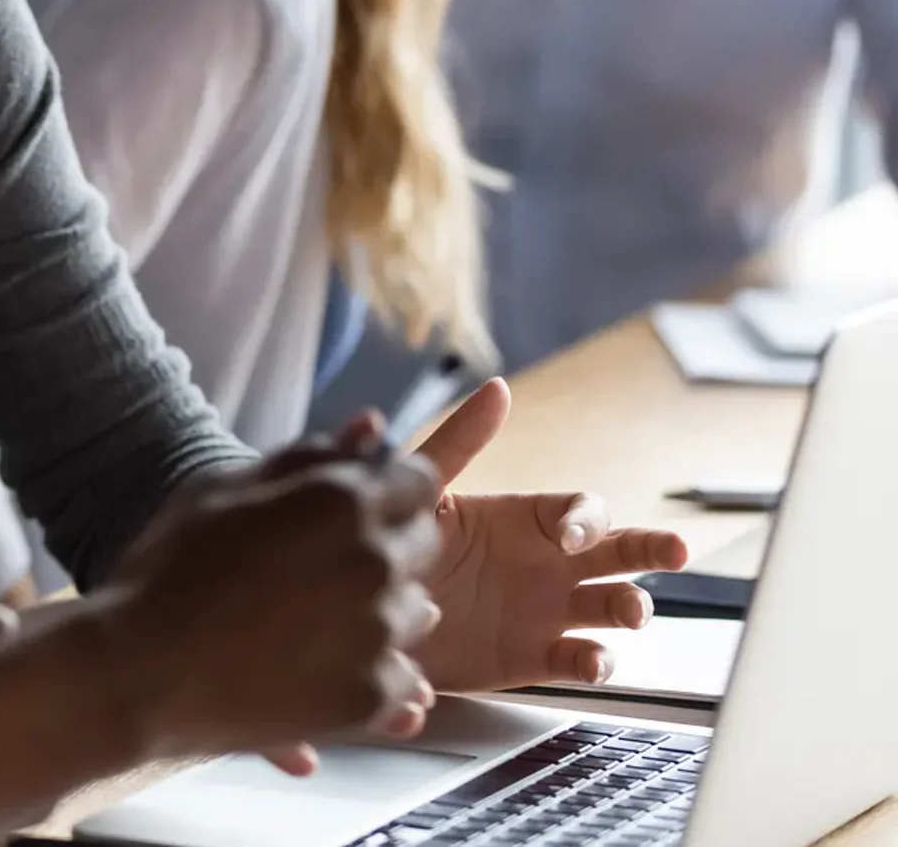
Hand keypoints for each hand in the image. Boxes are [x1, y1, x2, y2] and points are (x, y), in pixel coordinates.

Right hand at [92, 447, 442, 760]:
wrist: (138, 670)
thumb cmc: (169, 566)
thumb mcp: (224, 487)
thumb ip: (308, 456)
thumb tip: (373, 424)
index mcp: (341, 500)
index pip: (419, 481)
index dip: (391, 488)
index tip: (362, 505)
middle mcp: (373, 561)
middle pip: (424, 543)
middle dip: (389, 542)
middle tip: (327, 562)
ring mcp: (376, 632)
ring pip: (415, 611)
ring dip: (384, 607)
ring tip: (318, 617)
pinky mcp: (368, 697)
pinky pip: (402, 679)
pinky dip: (373, 670)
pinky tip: (320, 664)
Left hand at [408, 378, 689, 692]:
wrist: (372, 610)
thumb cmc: (399, 542)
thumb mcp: (427, 490)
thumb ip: (461, 441)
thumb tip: (497, 388)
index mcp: (527, 520)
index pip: (583, 511)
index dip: (586, 521)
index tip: (569, 537)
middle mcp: (549, 563)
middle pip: (620, 553)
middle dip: (653, 549)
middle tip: (677, 551)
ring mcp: (548, 610)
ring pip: (613, 606)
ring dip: (633, 606)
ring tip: (631, 613)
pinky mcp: (535, 656)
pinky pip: (581, 659)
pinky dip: (597, 662)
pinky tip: (592, 660)